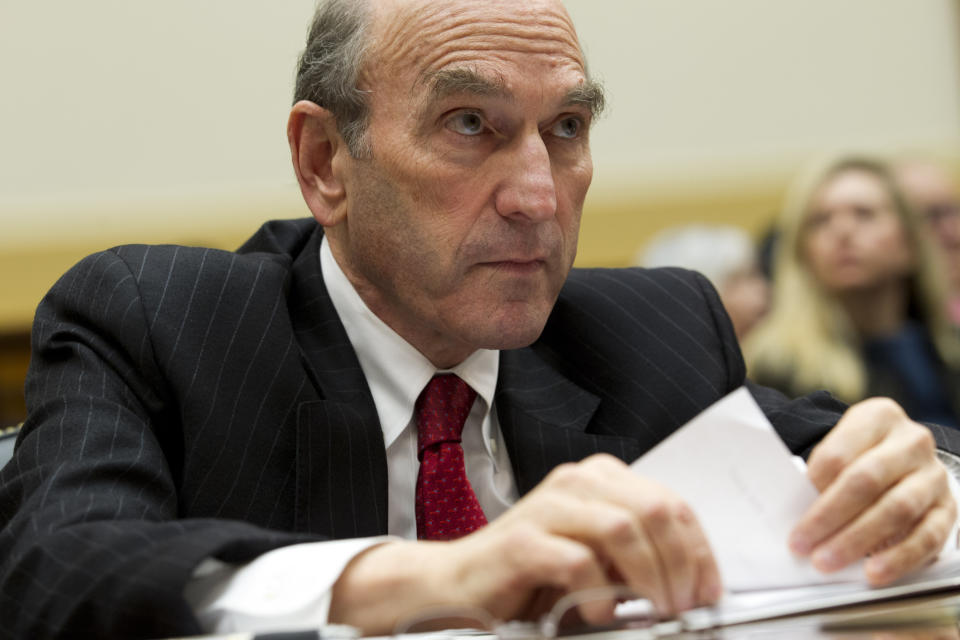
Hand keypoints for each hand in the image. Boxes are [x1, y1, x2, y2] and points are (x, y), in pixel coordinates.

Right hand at [329, 453, 720, 634]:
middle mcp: (576, 482)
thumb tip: (693, 581)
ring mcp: (548, 507)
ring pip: (624, 528)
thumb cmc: (533, 576)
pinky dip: (599, 594)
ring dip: (650, 578)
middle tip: (685, 606)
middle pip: (655, 510)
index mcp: (600, 479)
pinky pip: (579, 561)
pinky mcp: (524, 541)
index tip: (708, 592)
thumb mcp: (598, 559)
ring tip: (654, 611)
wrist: (460, 585)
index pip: (672, 503)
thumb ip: (639, 554)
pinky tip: (598, 613)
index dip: (700, 552)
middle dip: (682, 565)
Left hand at [789, 398, 955, 584]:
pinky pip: (927, 537)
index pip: (839, 453)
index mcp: (878, 417)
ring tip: (828, 561)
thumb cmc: (860, 456)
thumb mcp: (840, 449)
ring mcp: (933, 475)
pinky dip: (898, 557)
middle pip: (867, 480)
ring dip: (858, 540)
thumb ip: (821, 473)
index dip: (814, 485)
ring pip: (897, 509)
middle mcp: (911, 441)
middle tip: (802, 544)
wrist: (903, 460)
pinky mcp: (948, 509)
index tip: (792, 514)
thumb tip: (796, 509)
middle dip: (830, 516)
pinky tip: (874, 572)